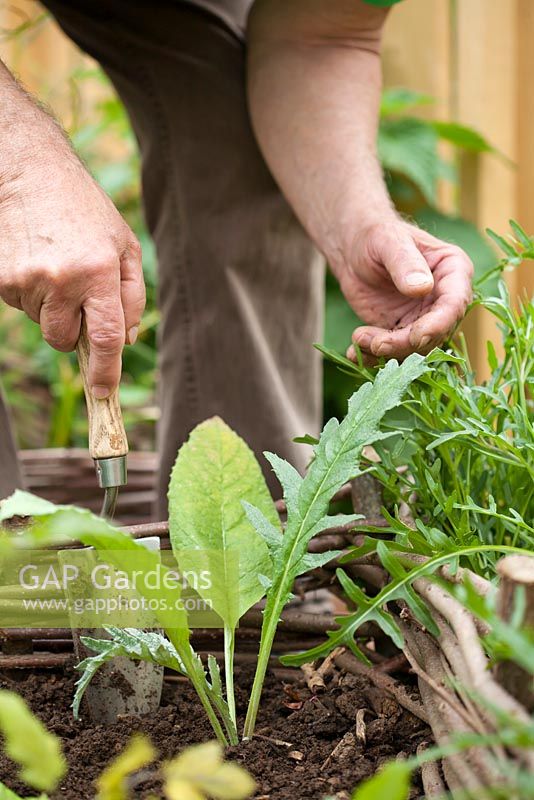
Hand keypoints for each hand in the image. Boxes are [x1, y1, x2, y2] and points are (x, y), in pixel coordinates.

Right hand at [0, 149, 144, 397]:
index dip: (105, 372)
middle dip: (72, 330)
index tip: (104, 393)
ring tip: (55, 262)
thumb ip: (133, 296)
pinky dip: (29, 292)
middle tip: (76, 293)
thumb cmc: (86, 209)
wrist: (30, 171)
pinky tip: (36, 259)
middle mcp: (61, 280)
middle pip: (63, 340)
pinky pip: (18, 305)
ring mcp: (25, 280)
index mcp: (98, 272)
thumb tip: (127, 340)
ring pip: (41, 322)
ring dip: (50, 305)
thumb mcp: (125, 245)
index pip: (104, 339)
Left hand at [339, 218, 473, 363]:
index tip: (415, 336)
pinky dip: (374, 355)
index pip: (454, 304)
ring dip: (387, 350)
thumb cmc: (376, 235)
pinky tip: (354, 351)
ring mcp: (424, 317)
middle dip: (405, 344)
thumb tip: (422, 288)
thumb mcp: (388, 242)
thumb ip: (405, 263)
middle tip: (375, 344)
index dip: (438, 325)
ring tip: (359, 339)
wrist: (353, 249)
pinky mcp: (402, 330)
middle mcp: (444, 299)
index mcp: (453, 272)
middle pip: (435, 333)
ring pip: (414, 347)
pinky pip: (393, 350)